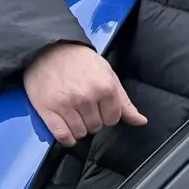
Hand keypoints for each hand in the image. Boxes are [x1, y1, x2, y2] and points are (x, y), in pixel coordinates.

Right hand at [22, 42, 146, 145]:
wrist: (50, 50)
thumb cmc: (82, 62)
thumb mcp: (109, 75)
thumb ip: (124, 101)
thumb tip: (141, 122)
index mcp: (105, 88)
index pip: (113, 119)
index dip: (108, 114)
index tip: (100, 106)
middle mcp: (87, 98)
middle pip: (96, 127)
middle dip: (93, 120)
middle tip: (85, 107)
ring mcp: (66, 105)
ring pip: (80, 133)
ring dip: (79, 128)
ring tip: (75, 114)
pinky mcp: (48, 111)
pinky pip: (62, 136)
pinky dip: (67, 138)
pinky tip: (67, 130)